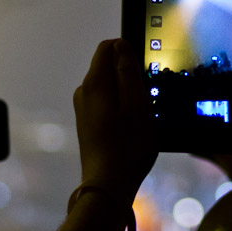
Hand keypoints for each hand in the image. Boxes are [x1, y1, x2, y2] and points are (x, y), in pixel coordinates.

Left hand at [73, 39, 156, 201]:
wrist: (108, 185)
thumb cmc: (128, 147)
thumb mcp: (138, 105)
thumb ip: (128, 72)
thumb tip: (121, 45)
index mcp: (95, 83)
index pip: (108, 46)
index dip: (129, 51)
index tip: (146, 72)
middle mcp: (84, 91)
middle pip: (108, 66)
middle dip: (130, 75)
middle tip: (147, 99)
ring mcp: (83, 107)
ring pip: (110, 85)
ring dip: (127, 93)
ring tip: (141, 117)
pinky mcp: (88, 122)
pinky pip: (107, 102)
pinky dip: (121, 107)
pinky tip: (131, 127)